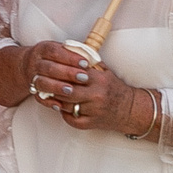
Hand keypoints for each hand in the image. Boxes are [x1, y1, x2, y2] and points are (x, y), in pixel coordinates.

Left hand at [23, 41, 140, 132]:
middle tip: (42, 81)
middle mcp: (97, 96)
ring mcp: (94, 111)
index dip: (60, 71)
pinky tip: (59, 106)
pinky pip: (70, 119)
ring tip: (47, 92)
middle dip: (53, 86)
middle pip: (67, 90)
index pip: (74, 74)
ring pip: (66, 105)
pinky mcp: (90, 124)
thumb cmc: (114, 88)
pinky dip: (63, 113)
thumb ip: (89, 61)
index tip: (49, 68)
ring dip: (55, 99)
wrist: (130, 109)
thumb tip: (69, 49)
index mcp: (100, 80)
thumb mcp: (105, 72)